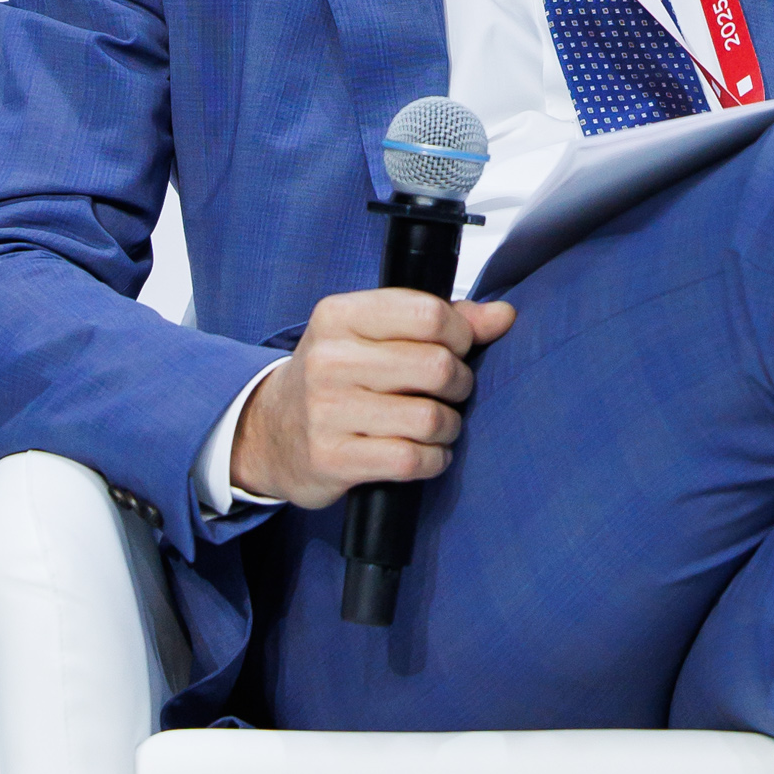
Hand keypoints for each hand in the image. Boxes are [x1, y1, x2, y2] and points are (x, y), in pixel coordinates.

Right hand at [229, 287, 517, 510]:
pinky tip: (425, 454)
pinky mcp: (332, 459)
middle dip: (461, 384)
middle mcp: (329, 359)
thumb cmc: (335, 377)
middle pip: (437, 367)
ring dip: (448, 427)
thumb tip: (503, 316)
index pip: (428, 314)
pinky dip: (433, 460)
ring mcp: (327, 411)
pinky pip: (411, 460)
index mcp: (340, 315)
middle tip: (452, 393)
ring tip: (437, 426)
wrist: (270, 433)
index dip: (461, 335)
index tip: (458, 349)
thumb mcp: (372, 335)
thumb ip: (439, 320)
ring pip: (430, 418)